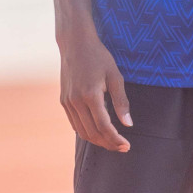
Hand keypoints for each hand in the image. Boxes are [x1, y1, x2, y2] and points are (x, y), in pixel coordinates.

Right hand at [58, 27, 131, 150]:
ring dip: (97, 140)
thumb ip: (121, 101)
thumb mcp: (115, 76)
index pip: (104, 126)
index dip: (115, 139)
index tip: (127, 146)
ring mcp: (67, 102)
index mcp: (90, 95)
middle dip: (108, 143)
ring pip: (81, 131)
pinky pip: (74, 123)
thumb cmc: (99, 58)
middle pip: (92, 132)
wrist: (75, 45)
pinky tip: (98, 132)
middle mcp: (76, 102)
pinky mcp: (63, 101)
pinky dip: (86, 131)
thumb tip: (128, 124)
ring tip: (112, 142)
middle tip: (122, 147)